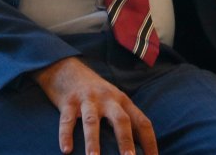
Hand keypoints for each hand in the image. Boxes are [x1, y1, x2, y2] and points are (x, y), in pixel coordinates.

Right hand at [32, 57, 157, 154]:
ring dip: (93, 142)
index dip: (149, 141)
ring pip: (92, 122)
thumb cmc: (94, 93)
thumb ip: (124, 118)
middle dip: (125, 140)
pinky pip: (67, 120)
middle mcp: (107, 98)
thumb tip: (140, 147)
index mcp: (122, 100)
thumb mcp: (113, 100)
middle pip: (120, 120)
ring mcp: (87, 99)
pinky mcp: (68, 102)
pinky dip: (66, 135)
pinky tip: (66, 150)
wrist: (67, 68)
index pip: (142, 121)